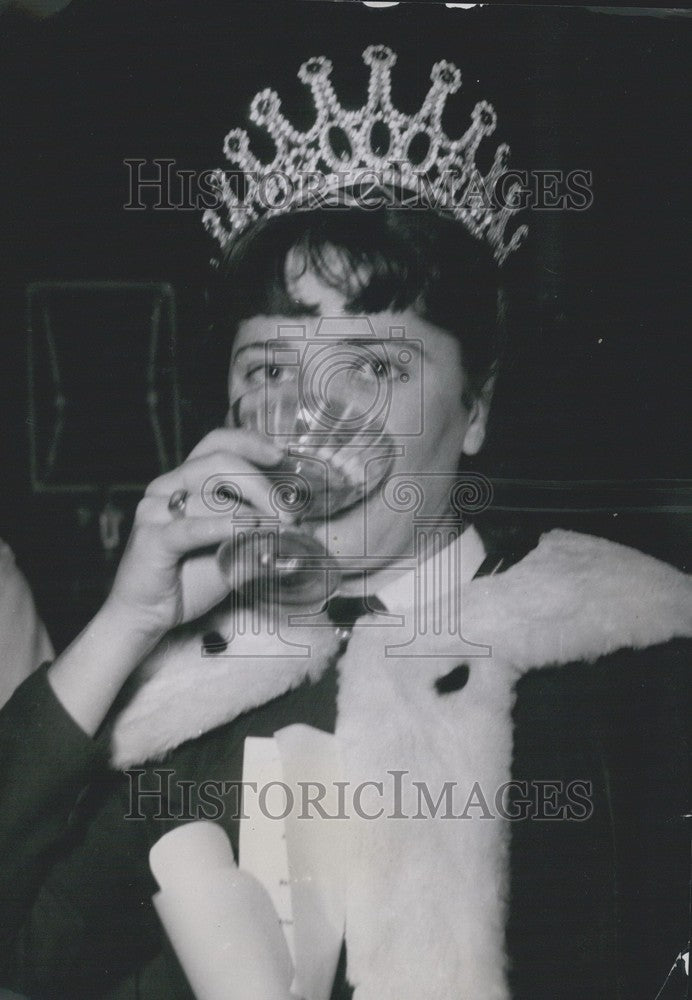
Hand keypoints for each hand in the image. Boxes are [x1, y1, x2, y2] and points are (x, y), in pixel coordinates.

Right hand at [104, 428, 287, 636]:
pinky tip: (250, 531)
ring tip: (278, 529)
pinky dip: (226, 527)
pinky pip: (193, 527)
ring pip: (210, 494)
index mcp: (184, 481)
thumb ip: (258, 536)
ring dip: (252, 510)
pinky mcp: (152, 539)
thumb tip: (298, 530)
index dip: (249, 442)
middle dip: (261, 484)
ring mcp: (155, 511)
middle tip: (288, 512)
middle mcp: (166, 487)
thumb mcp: (232, 553)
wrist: (146, 617)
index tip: (281, 456)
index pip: (216, 443)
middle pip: (219, 462)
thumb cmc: (187, 581)